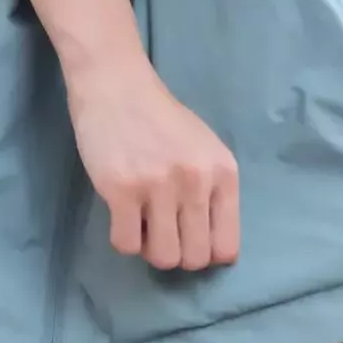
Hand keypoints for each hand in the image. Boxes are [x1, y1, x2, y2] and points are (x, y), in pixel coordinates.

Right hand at [69, 58, 239, 270]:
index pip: (226, 248)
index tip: (190, 239)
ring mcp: (159, 185)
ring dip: (150, 250)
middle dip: (178, 255)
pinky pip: (127, 245)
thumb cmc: (162, 122)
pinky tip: (122, 217)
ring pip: (163, 258)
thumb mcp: (204, 152)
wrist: (117, 83)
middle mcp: (196, 180)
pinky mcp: (122, 189)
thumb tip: (211, 250)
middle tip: (163, 232)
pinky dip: (123, 240)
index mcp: (223, 174)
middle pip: (195, 259)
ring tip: (143, 224)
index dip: (206, 254)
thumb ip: (213, 194)